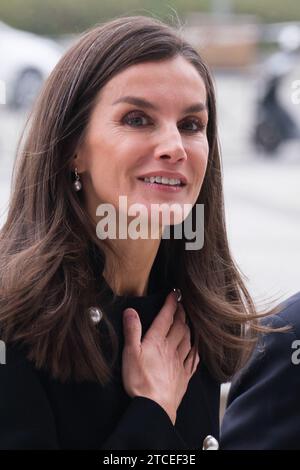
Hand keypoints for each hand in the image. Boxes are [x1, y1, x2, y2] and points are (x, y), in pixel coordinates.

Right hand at [122, 290, 199, 424]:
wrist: (154, 407)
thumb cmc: (139, 381)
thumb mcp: (130, 353)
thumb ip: (132, 330)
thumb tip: (131, 311)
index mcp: (157, 341)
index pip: (166, 317)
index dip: (171, 303)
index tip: (175, 293)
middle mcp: (171, 348)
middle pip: (180, 326)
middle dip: (181, 313)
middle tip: (182, 305)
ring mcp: (180, 362)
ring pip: (188, 340)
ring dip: (189, 328)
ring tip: (188, 322)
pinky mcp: (184, 376)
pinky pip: (193, 359)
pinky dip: (196, 349)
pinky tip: (196, 348)